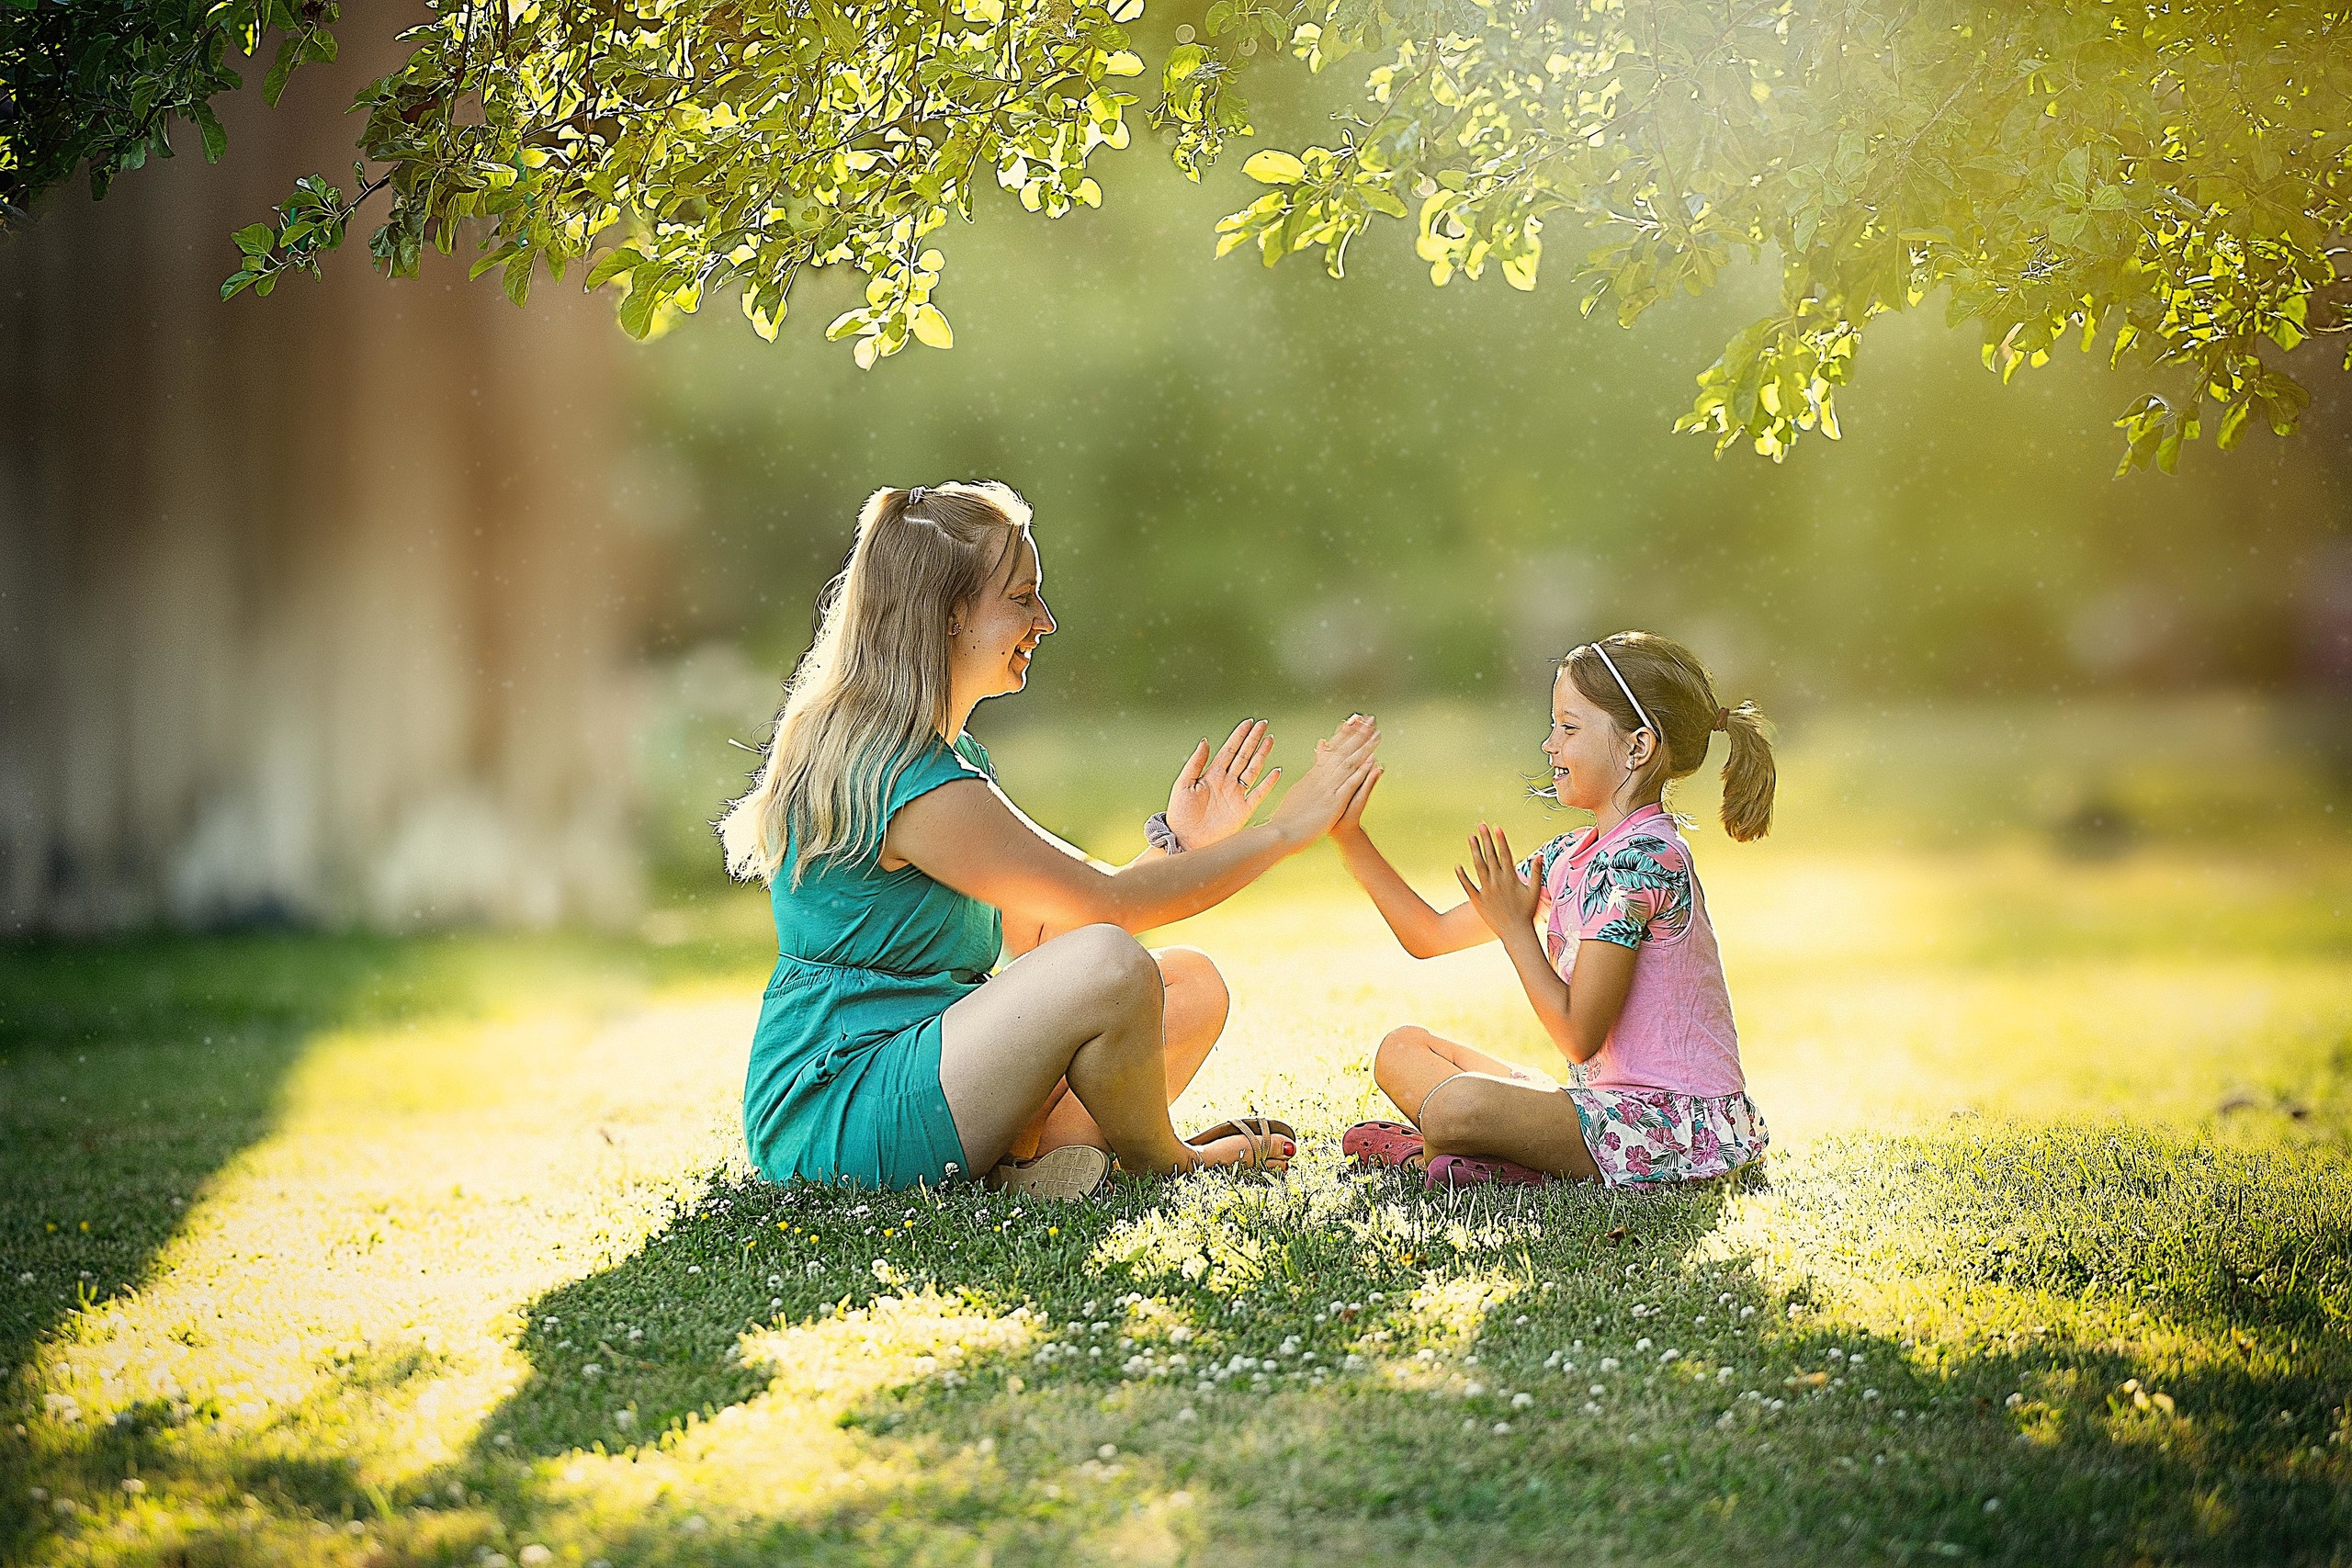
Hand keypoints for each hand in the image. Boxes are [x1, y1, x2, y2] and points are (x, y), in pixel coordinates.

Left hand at [1165, 719, 1277, 849]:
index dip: (1239, 736)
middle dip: (1253, 739)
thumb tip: (1205, 741)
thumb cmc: (1180, 814)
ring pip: (1252, 770)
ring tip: (1270, 739)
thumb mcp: (1183, 784)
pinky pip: (1259, 794)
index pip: (1229, 750)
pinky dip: (1268, 783)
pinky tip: (1276, 771)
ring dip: (1261, 755)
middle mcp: (1226, 782)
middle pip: (1243, 756)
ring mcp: (1236, 795)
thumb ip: (1195, 763)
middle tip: (1263, 724)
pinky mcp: (1243, 811)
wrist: (1185, 839)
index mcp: (1212, 775)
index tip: (1248, 722)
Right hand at [1268, 714, 1379, 847]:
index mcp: (1313, 774)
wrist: (1280, 833)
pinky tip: (1371, 760)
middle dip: (1358, 734)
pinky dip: (1361, 771)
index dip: (1343, 733)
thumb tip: (1313, 762)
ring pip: (1349, 763)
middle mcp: (1321, 777)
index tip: (1354, 719)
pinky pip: (1350, 783)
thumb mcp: (1299, 790)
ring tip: (1377, 733)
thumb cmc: (1287, 817)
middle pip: (1343, 750)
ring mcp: (1328, 788)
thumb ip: (1310, 774)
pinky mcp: (1334, 802)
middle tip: (1370, 718)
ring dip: (1364, 747)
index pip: (1331, 749)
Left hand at [1454, 824, 1541, 937]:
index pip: (1505, 854)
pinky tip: (1457, 866)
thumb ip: (1536, 873)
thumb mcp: (1535, 891)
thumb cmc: (1527, 912)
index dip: (1500, 840)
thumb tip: (1539, 855)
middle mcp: (1497, 881)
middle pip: (1491, 856)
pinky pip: (1468, 886)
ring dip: (1474, 851)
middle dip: (1486, 839)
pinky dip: (1462, 876)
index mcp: (1511, 878)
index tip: (1496, 827)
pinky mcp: (1478, 900)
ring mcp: (1486, 890)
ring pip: (1479, 866)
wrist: (1515, 933)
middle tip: (1481, 825)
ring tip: (1470, 837)